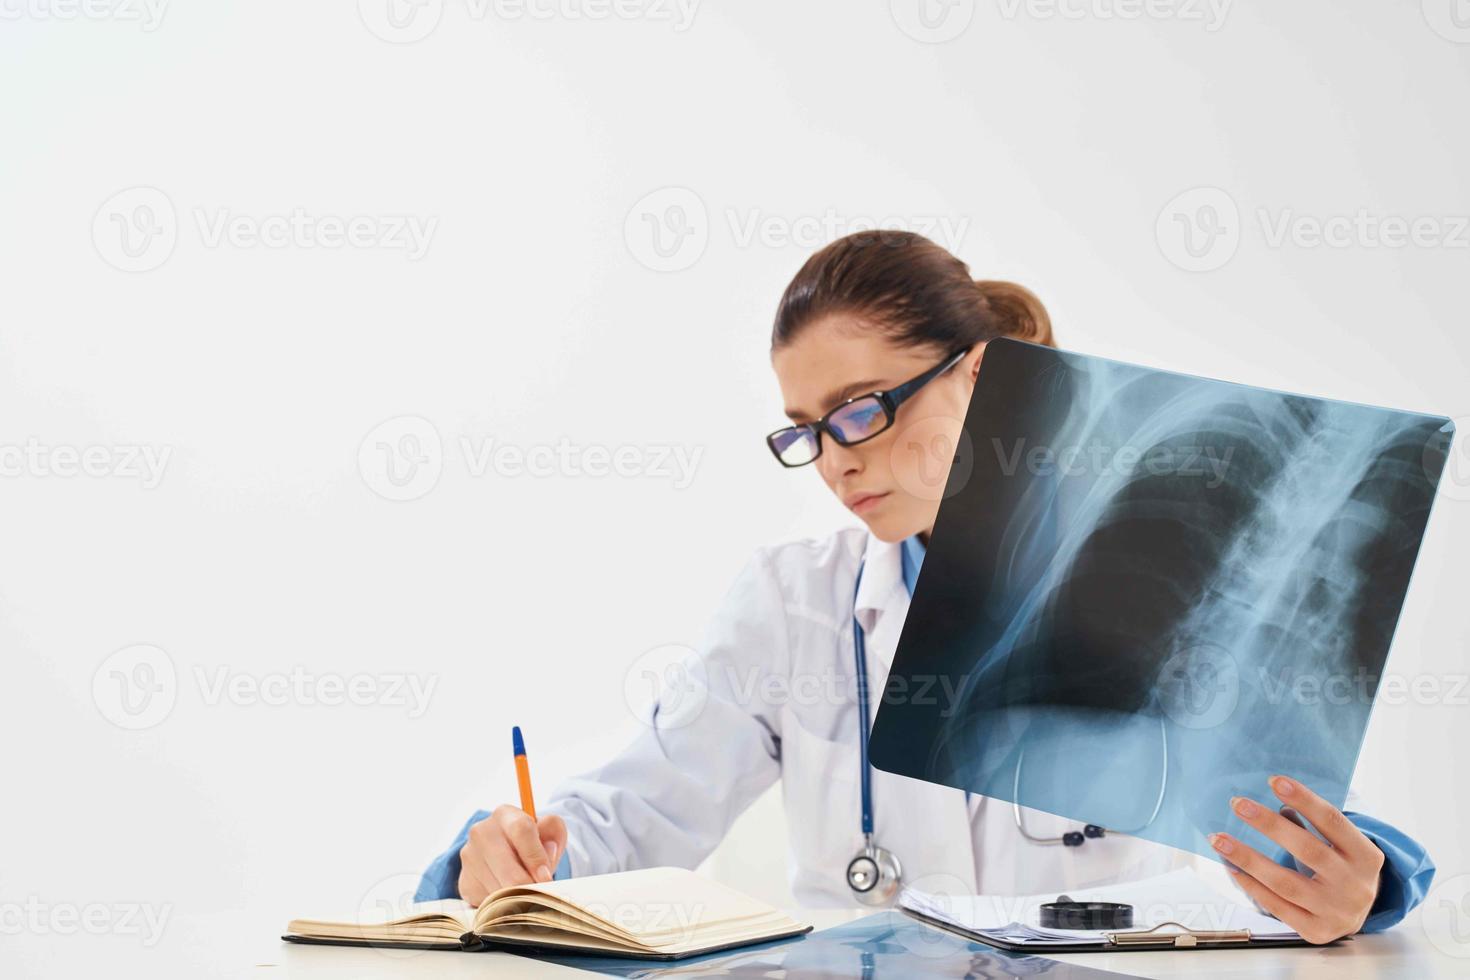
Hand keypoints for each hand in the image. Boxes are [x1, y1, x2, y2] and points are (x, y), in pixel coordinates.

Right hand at [456, 805, 567, 906]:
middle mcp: (481, 832)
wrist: (507, 854)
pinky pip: (488, 902)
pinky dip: (503, 906)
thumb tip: (546, 855)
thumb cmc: (532, 842)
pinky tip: (509, 896)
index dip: (536, 856)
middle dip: (529, 886)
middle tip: (541, 894)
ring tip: (527, 893)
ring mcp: (470, 857)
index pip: (521, 830)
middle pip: (508, 869)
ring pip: (499, 889)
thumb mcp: (549, 831)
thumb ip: (554, 835)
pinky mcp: (465, 881)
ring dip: (517, 898)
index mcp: (504, 814)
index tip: (546, 877)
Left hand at [1209, 775, 1383, 944]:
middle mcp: (1356, 885)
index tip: (1274, 780)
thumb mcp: (1338, 845)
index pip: (1333, 821)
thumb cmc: (1339, 867)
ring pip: (1286, 882)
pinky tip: (1232, 868)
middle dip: (1269, 825)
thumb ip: (1310, 824)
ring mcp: (1337, 912)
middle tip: (1237, 803)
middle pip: (1308, 850)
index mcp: (1367, 856)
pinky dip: (1252, 885)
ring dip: (1248, 858)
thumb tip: (1268, 800)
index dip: (1305, 800)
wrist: (1357, 914)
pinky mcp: (1317, 931)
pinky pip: (1277, 907)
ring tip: (1219, 839)